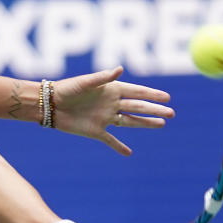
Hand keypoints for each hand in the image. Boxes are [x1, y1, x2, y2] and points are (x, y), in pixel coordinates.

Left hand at [53, 67, 173, 155]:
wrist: (50, 104)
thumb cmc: (67, 89)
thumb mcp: (85, 82)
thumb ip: (103, 77)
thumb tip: (120, 69)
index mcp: (111, 89)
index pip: (136, 92)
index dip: (151, 94)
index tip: (166, 97)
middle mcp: (112, 104)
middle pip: (138, 108)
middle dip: (154, 110)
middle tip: (171, 113)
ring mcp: (105, 118)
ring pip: (130, 122)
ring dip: (146, 123)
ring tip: (162, 124)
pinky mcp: (96, 131)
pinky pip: (111, 140)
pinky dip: (119, 147)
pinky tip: (129, 153)